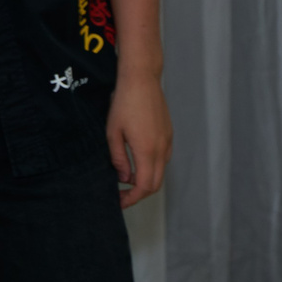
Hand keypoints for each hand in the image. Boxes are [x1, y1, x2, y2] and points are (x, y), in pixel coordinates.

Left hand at [105, 70, 171, 208]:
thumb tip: (124, 178)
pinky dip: (151, 167)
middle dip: (139, 194)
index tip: (119, 201)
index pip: (145, 186)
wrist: (142, 79)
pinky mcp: (169, 134)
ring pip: (160, 171)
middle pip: (156, 184)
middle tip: (121, 194)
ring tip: (126, 178)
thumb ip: (119, 158)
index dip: (132, 198)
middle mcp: (162, 149)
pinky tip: (137, 161)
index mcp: (147, 150)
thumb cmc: (124, 102)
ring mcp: (168, 141)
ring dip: (146, 180)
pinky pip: (163, 158)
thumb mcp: (113, 132)